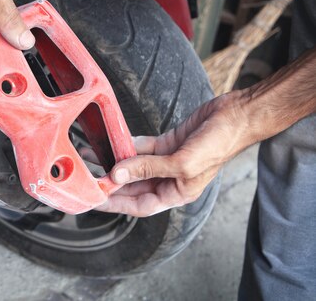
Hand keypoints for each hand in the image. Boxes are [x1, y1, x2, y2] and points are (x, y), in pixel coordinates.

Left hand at [95, 92, 254, 216]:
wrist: (235, 116)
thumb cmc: (219, 145)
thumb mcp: (182, 163)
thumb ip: (148, 169)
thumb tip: (118, 174)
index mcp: (177, 193)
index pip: (140, 205)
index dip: (117, 204)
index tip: (95, 200)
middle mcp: (170, 179)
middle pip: (134, 186)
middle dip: (111, 183)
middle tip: (87, 178)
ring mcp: (168, 160)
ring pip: (135, 165)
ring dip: (115, 162)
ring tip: (92, 157)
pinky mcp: (167, 142)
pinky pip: (142, 147)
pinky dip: (127, 145)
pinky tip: (112, 141)